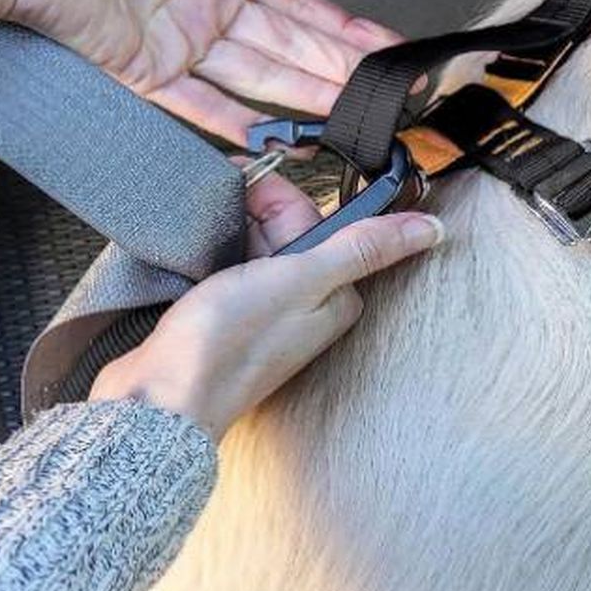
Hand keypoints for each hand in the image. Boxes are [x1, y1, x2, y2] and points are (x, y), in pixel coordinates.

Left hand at [0, 0, 398, 143]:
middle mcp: (209, 10)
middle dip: (340, 70)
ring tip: (353, 115)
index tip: (386, 43)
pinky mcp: (144, 75)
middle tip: (388, 90)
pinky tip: (281, 139)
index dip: (344, 25)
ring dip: (306, 98)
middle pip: (290, 48)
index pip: (300, 3)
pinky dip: (239, 126)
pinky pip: (201, 106)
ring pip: (258, 80)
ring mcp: (180, 46)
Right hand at [89, 174, 442, 440]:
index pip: (320, 219)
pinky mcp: (227, 314)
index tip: (253, 191)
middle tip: (222, 227)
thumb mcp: (300, 282)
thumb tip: (432, 230)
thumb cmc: (228, 346)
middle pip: (284, 227)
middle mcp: (304, 301)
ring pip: (250, 241)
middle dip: (251, 213)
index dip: (282, 201)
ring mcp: (264, 307)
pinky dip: (209, 254)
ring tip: (202, 245)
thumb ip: (363, 249)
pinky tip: (193, 258)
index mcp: (334, 294)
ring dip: (225, 231)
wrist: (158, 399)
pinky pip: (224, 264)